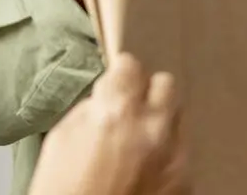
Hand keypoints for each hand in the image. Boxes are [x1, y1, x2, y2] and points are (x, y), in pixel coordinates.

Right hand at [29, 54, 188, 194]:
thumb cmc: (63, 191)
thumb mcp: (62, 138)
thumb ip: (91, 110)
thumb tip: (106, 98)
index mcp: (116, 112)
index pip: (131, 66)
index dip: (121, 72)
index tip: (118, 78)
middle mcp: (152, 128)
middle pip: (166, 85)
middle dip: (148, 92)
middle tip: (132, 107)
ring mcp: (173, 157)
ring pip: (178, 119)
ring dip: (160, 124)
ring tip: (138, 143)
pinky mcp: (184, 182)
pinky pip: (181, 153)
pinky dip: (166, 156)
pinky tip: (145, 170)